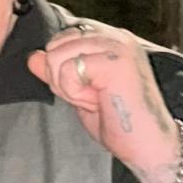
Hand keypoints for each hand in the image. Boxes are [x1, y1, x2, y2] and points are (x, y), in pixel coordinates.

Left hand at [26, 20, 181, 182]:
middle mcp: (116, 36)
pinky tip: (97, 101)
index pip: (62, 37)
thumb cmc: (118, 122)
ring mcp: (118, 45)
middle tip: (91, 97)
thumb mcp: (78, 92)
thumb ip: (57, 72)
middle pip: (55, 44)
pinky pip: (66, 70)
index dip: (61, 67)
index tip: (88, 90)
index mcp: (110, 39)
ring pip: (56, 55)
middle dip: (60, 77)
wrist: (149, 147)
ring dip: (68, 86)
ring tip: (96, 99)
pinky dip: (74, 92)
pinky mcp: (115, 60)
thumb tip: (33, 56)